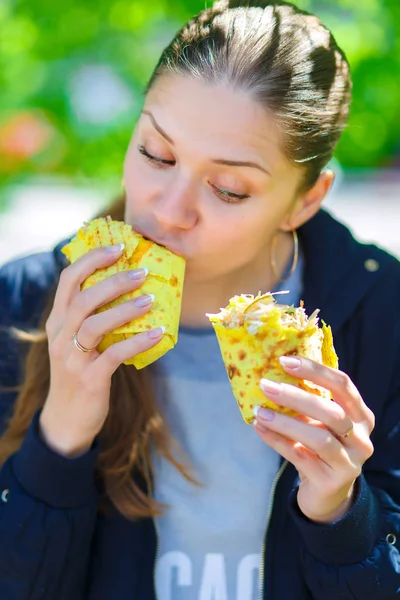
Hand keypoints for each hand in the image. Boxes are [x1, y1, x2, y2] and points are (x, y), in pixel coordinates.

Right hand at [40, 244, 164, 457]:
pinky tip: (158, 333)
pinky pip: (113, 355)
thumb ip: (95, 317)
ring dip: (124, 308)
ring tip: (151, 299)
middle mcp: (60, 335)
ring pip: (94, 324)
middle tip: (143, 272)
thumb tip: (133, 291)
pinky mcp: (89, 378)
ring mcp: (72, 358)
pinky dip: (137, 342)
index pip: (68, 280)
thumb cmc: (81, 372)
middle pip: (83, 298)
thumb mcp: (79, 341)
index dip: (92, 259)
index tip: (119, 247)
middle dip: (114, 281)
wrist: (67, 419)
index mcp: (58, 321)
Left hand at [253, 356, 374, 523]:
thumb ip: (309, 401)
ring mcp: (350, 463)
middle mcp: (362, 439)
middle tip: (266, 385)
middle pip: (331, 411)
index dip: (315, 371)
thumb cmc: (320, 448)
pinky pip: (300, 457)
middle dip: (296, 396)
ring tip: (259, 411)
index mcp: (362, 416)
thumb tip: (273, 373)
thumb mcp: (321, 423)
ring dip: (284, 421)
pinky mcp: (331, 482)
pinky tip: (259, 428)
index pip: (343, 385)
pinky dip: (277, 440)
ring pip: (318, 438)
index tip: (284, 361)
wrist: (326, 493)